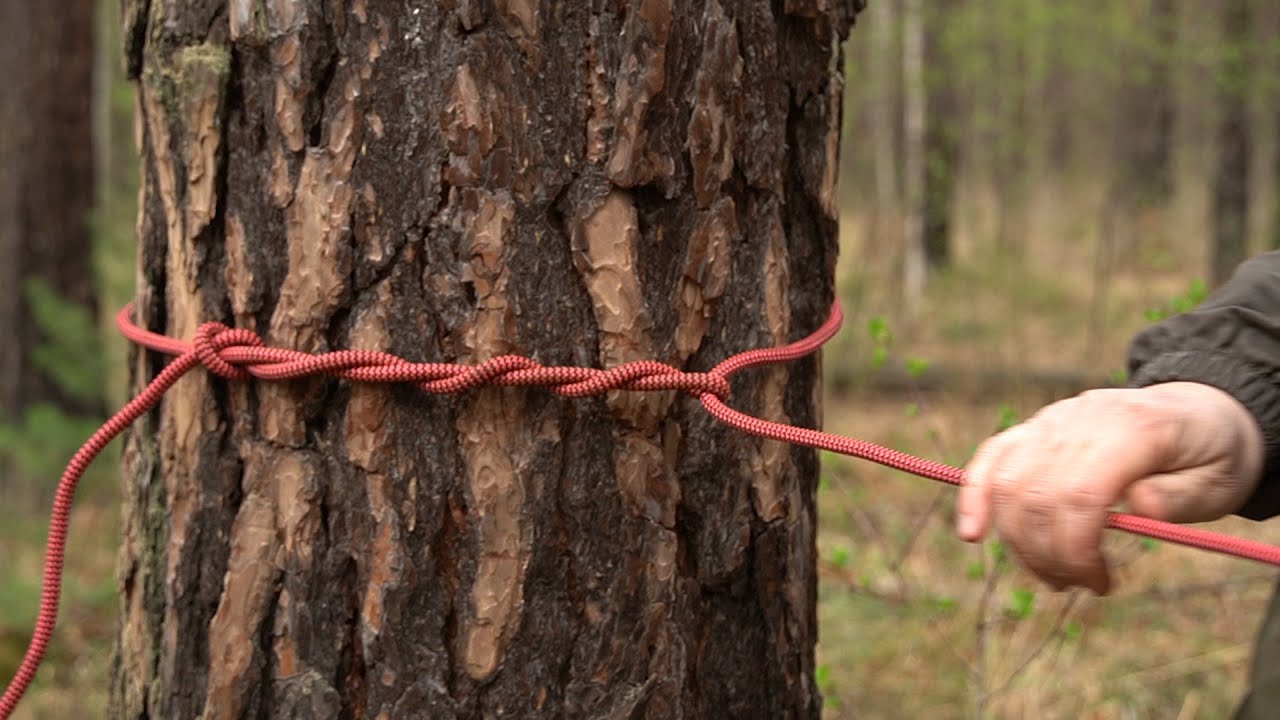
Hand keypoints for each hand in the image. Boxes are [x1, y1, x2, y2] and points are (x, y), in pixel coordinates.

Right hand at [955, 382, 1264, 593]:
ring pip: (1008, 483)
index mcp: (1134, 428)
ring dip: (1019, 541)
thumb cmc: (1208, 453)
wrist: (1195, 409)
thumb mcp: (1217, 481)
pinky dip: (974, 496)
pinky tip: (972, 533)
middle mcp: (1081, 418)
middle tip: (1076, 585)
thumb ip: (1177, 496)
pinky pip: (990, 458)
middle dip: (1048, 554)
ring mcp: (1051, 420)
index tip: (1098, 583)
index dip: (1077, 548)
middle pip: (1037, 494)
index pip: (1080, 494)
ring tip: (1050, 573)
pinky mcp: (1032, 429)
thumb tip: (1133, 511)